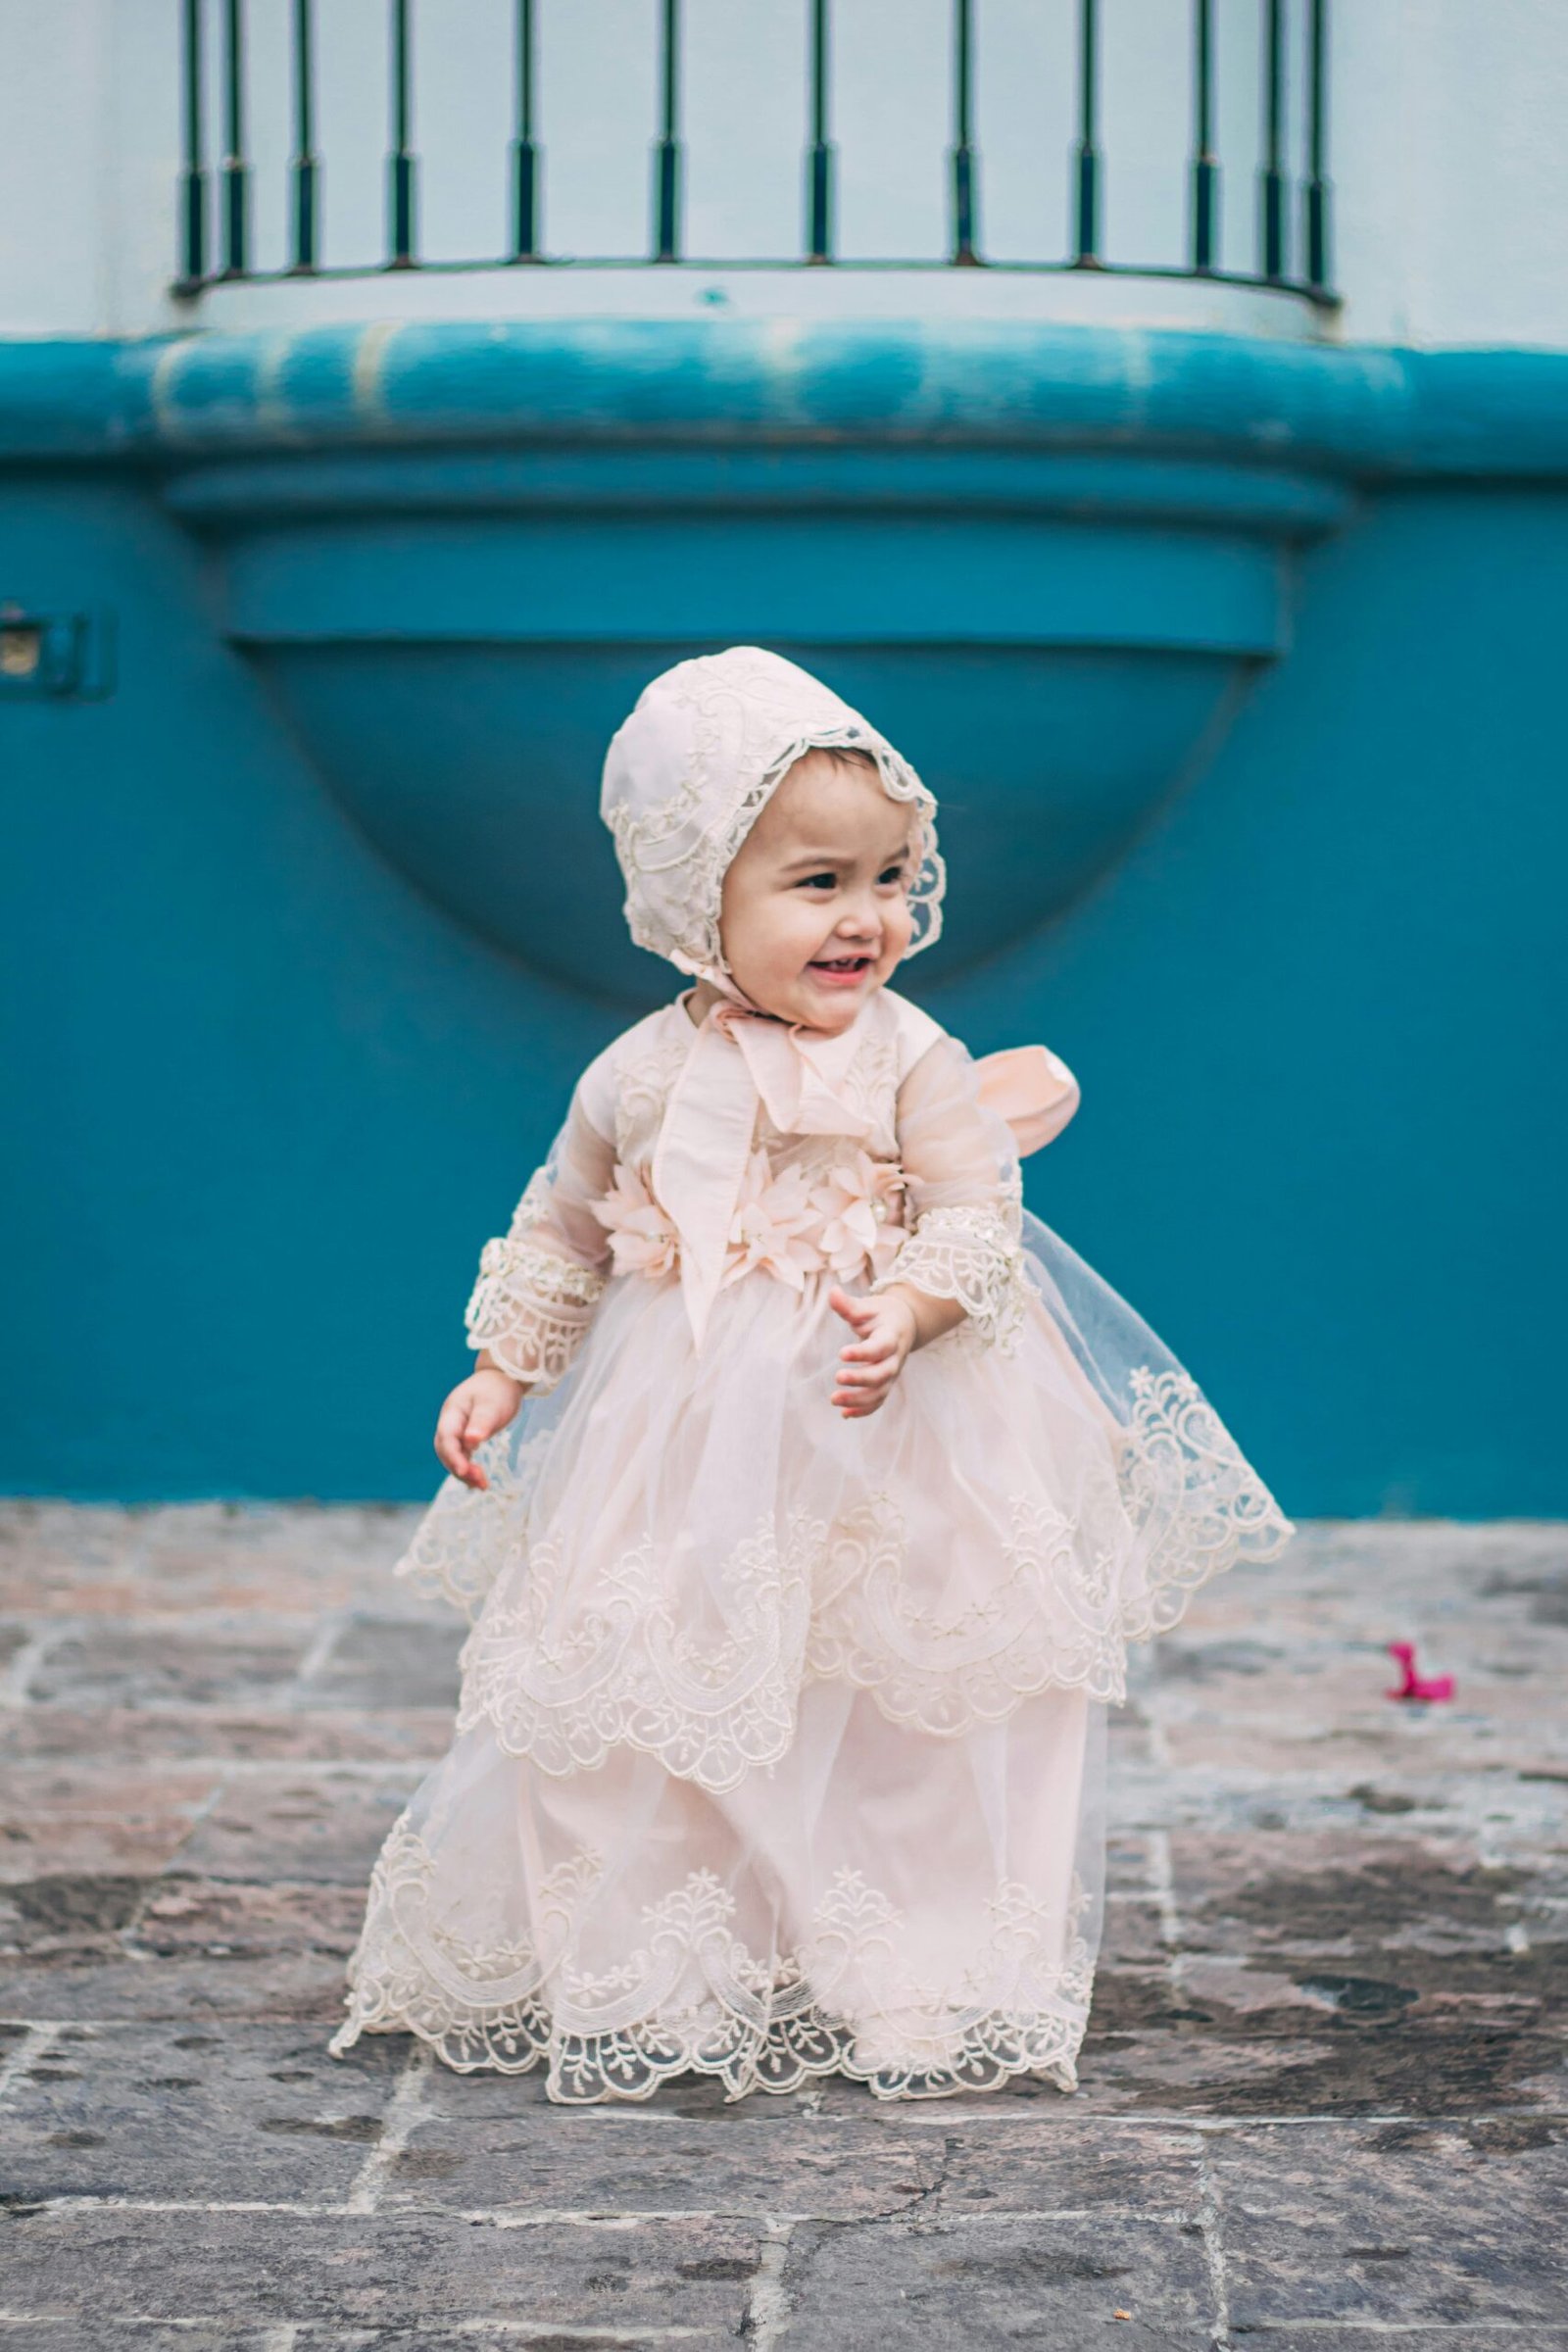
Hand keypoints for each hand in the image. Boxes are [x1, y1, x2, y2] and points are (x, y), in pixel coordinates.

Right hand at [434, 1367, 524, 1489]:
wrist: (502, 1379)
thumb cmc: (497, 1389)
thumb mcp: (492, 1404)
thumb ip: (482, 1422)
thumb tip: (471, 1441)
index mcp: (452, 1413)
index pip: (447, 1438)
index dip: (453, 1456)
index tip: (465, 1471)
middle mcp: (450, 1424)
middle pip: (446, 1451)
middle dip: (459, 1469)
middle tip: (479, 1482)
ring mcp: (456, 1431)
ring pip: (454, 1457)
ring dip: (465, 1473)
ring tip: (482, 1486)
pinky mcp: (465, 1438)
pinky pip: (463, 1457)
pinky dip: (470, 1469)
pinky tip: (479, 1481)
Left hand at [828, 1286, 916, 1418]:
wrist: (904, 1323)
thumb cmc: (881, 1314)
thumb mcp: (867, 1306)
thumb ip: (848, 1305)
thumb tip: (832, 1293)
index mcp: (891, 1336)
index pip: (879, 1347)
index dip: (862, 1352)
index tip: (841, 1354)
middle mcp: (895, 1358)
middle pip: (883, 1374)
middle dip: (861, 1379)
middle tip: (837, 1377)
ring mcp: (892, 1373)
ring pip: (880, 1392)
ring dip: (858, 1399)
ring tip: (834, 1399)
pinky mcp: (886, 1383)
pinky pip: (878, 1401)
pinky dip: (863, 1410)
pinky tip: (844, 1414)